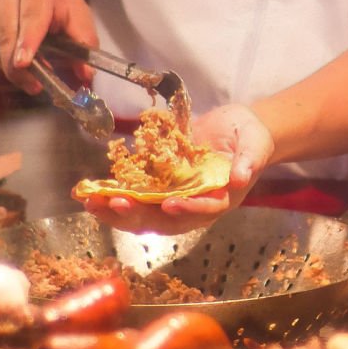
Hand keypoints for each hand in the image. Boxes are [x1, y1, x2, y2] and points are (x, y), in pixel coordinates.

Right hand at [0, 0, 97, 95]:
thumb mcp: (74, 9)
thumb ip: (83, 40)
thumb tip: (85, 74)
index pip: (31, 14)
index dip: (28, 40)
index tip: (23, 63)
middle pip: (8, 33)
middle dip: (18, 66)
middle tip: (34, 86)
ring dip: (11, 64)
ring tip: (28, 62)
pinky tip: (12, 50)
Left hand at [83, 104, 274, 234]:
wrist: (239, 130)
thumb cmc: (251, 139)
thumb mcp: (256, 145)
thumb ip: (249, 160)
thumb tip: (241, 177)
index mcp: (220, 199)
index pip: (203, 210)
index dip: (187, 209)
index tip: (169, 204)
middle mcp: (194, 203)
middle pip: (164, 218)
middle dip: (138, 213)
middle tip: (114, 204)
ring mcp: (175, 194)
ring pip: (144, 211)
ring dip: (118, 210)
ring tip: (92, 202)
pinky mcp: (161, 182)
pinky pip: (136, 193)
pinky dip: (115, 194)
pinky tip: (93, 190)